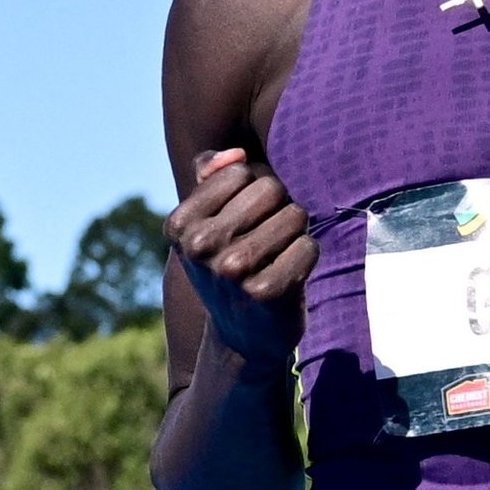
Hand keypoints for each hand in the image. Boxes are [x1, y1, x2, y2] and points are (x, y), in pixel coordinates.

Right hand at [163, 148, 318, 378]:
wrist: (243, 334)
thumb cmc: (230, 263)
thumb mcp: (208, 221)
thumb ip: (211, 176)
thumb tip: (234, 155)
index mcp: (179, 224)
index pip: (242, 171)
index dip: (254, 191)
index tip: (243, 221)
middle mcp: (200, 247)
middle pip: (271, 189)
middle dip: (279, 208)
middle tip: (265, 240)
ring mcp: (232, 272)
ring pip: (295, 215)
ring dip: (295, 233)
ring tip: (276, 257)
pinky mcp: (267, 293)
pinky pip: (310, 246)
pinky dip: (307, 256)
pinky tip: (289, 276)